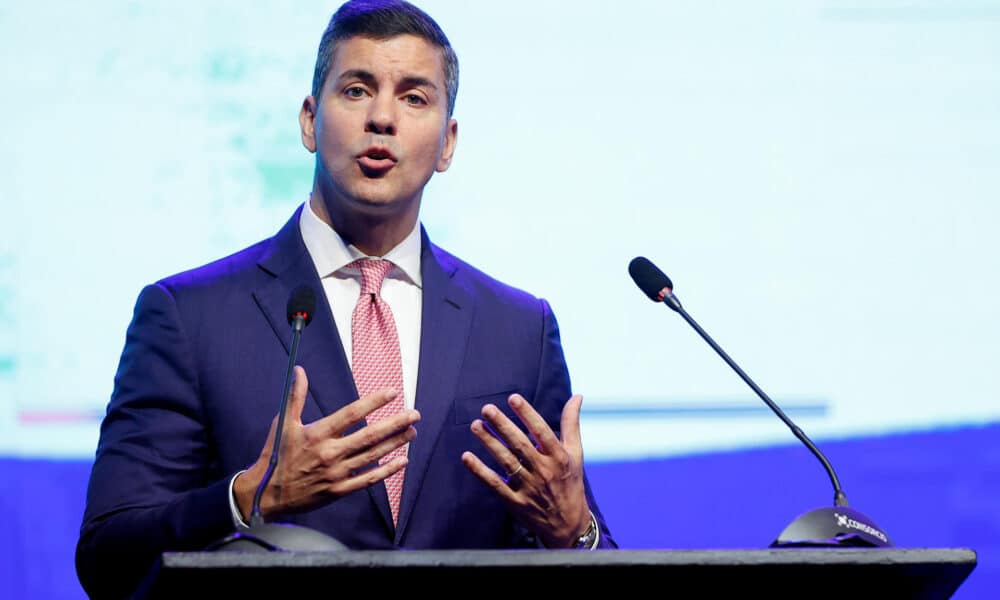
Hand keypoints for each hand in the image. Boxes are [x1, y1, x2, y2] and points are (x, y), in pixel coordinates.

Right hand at [234, 365, 419, 520]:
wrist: (267, 494)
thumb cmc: (276, 455)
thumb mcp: (284, 424)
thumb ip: (296, 397)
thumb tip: (299, 371)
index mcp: (318, 434)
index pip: (351, 414)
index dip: (373, 402)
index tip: (392, 392)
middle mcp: (330, 453)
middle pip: (370, 435)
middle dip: (395, 423)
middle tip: (415, 414)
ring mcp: (337, 473)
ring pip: (373, 456)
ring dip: (396, 443)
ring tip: (413, 431)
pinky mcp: (339, 490)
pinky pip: (368, 479)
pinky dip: (387, 470)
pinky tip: (402, 460)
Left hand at [461, 393, 590, 547]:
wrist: (568, 526)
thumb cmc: (570, 482)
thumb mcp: (576, 453)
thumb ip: (572, 424)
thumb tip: (577, 395)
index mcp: (559, 457)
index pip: (542, 432)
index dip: (528, 414)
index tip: (513, 398)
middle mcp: (544, 471)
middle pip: (520, 445)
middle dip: (503, 426)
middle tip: (487, 409)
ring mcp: (529, 488)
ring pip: (506, 462)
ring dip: (490, 443)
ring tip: (476, 425)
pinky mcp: (516, 502)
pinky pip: (495, 484)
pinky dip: (480, 471)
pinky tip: (467, 457)